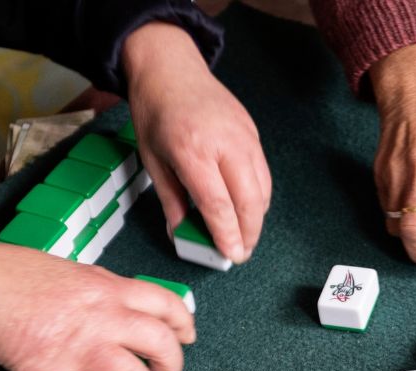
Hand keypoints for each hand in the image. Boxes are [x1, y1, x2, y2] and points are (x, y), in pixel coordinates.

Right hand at [0, 243, 194, 370]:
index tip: (186, 337)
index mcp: (109, 289)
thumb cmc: (16, 273)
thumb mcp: (74, 270)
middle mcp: (102, 317)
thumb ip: (101, 289)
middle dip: (172, 366)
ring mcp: (77, 346)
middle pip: (160, 344)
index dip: (183, 324)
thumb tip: (119, 303)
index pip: (166, 304)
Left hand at [123, 22, 271, 263]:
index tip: (231, 256)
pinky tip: (247, 208)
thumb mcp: (153, 160)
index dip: (227, 235)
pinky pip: (263, 174)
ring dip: (256, 218)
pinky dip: (259, 196)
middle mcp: (225, 145)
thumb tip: (181, 234)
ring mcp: (244, 138)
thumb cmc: (156, 113)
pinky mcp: (253, 134)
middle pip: (249, 201)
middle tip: (241, 252)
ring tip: (244, 235)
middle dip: (249, 233)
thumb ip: (171, 201)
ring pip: (262, 190)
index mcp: (193, 151)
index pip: (219, 205)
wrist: (171, 69)